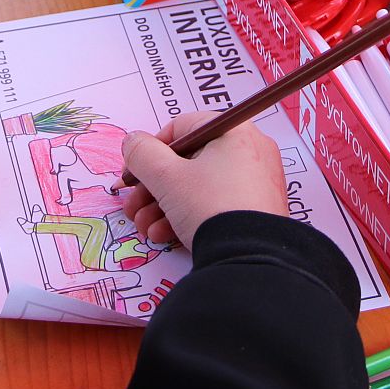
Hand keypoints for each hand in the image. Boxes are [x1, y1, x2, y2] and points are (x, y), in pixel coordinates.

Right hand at [118, 111, 287, 250]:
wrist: (249, 260)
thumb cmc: (209, 206)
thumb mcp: (166, 177)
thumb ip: (142, 153)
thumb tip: (133, 141)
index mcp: (234, 131)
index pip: (182, 128)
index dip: (150, 151)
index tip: (132, 175)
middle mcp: (250, 151)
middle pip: (188, 161)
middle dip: (152, 187)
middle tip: (132, 206)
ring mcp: (256, 183)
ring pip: (198, 187)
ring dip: (163, 206)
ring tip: (145, 226)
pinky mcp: (257, 211)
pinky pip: (216, 204)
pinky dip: (188, 216)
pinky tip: (164, 235)